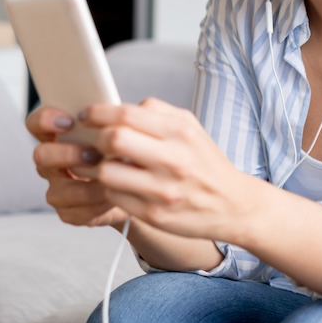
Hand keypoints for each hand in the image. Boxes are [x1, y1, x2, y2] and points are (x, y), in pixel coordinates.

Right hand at [25, 107, 128, 228]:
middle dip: (67, 154)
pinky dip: (97, 206)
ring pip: (58, 190)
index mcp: (58, 135)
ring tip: (111, 179)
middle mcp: (52, 162)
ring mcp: (57, 188)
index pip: (37, 123)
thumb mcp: (124, 130)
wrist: (134, 187)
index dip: (45, 120)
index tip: (68, 121)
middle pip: (41, 155)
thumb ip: (123, 118)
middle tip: (94, 154)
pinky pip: (75, 212)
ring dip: (87, 185)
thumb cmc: (123, 152)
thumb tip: (139, 108)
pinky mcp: (68, 212)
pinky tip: (113, 197)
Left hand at [80, 98, 256, 241]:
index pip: (125, 114)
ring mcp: (162, 190)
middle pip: (113, 139)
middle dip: (96, 139)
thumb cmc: (205, 163)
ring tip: (106, 164)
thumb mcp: (190, 128)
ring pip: (107, 172)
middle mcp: (172, 160)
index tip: (87, 116)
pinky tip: (119, 184)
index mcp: (179, 132)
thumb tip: (116, 109)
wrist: (233, 205)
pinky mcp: (154, 213)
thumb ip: (156, 113)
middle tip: (96, 142)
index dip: (98, 113)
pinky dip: (110, 188)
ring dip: (99, 167)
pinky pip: (114, 196)